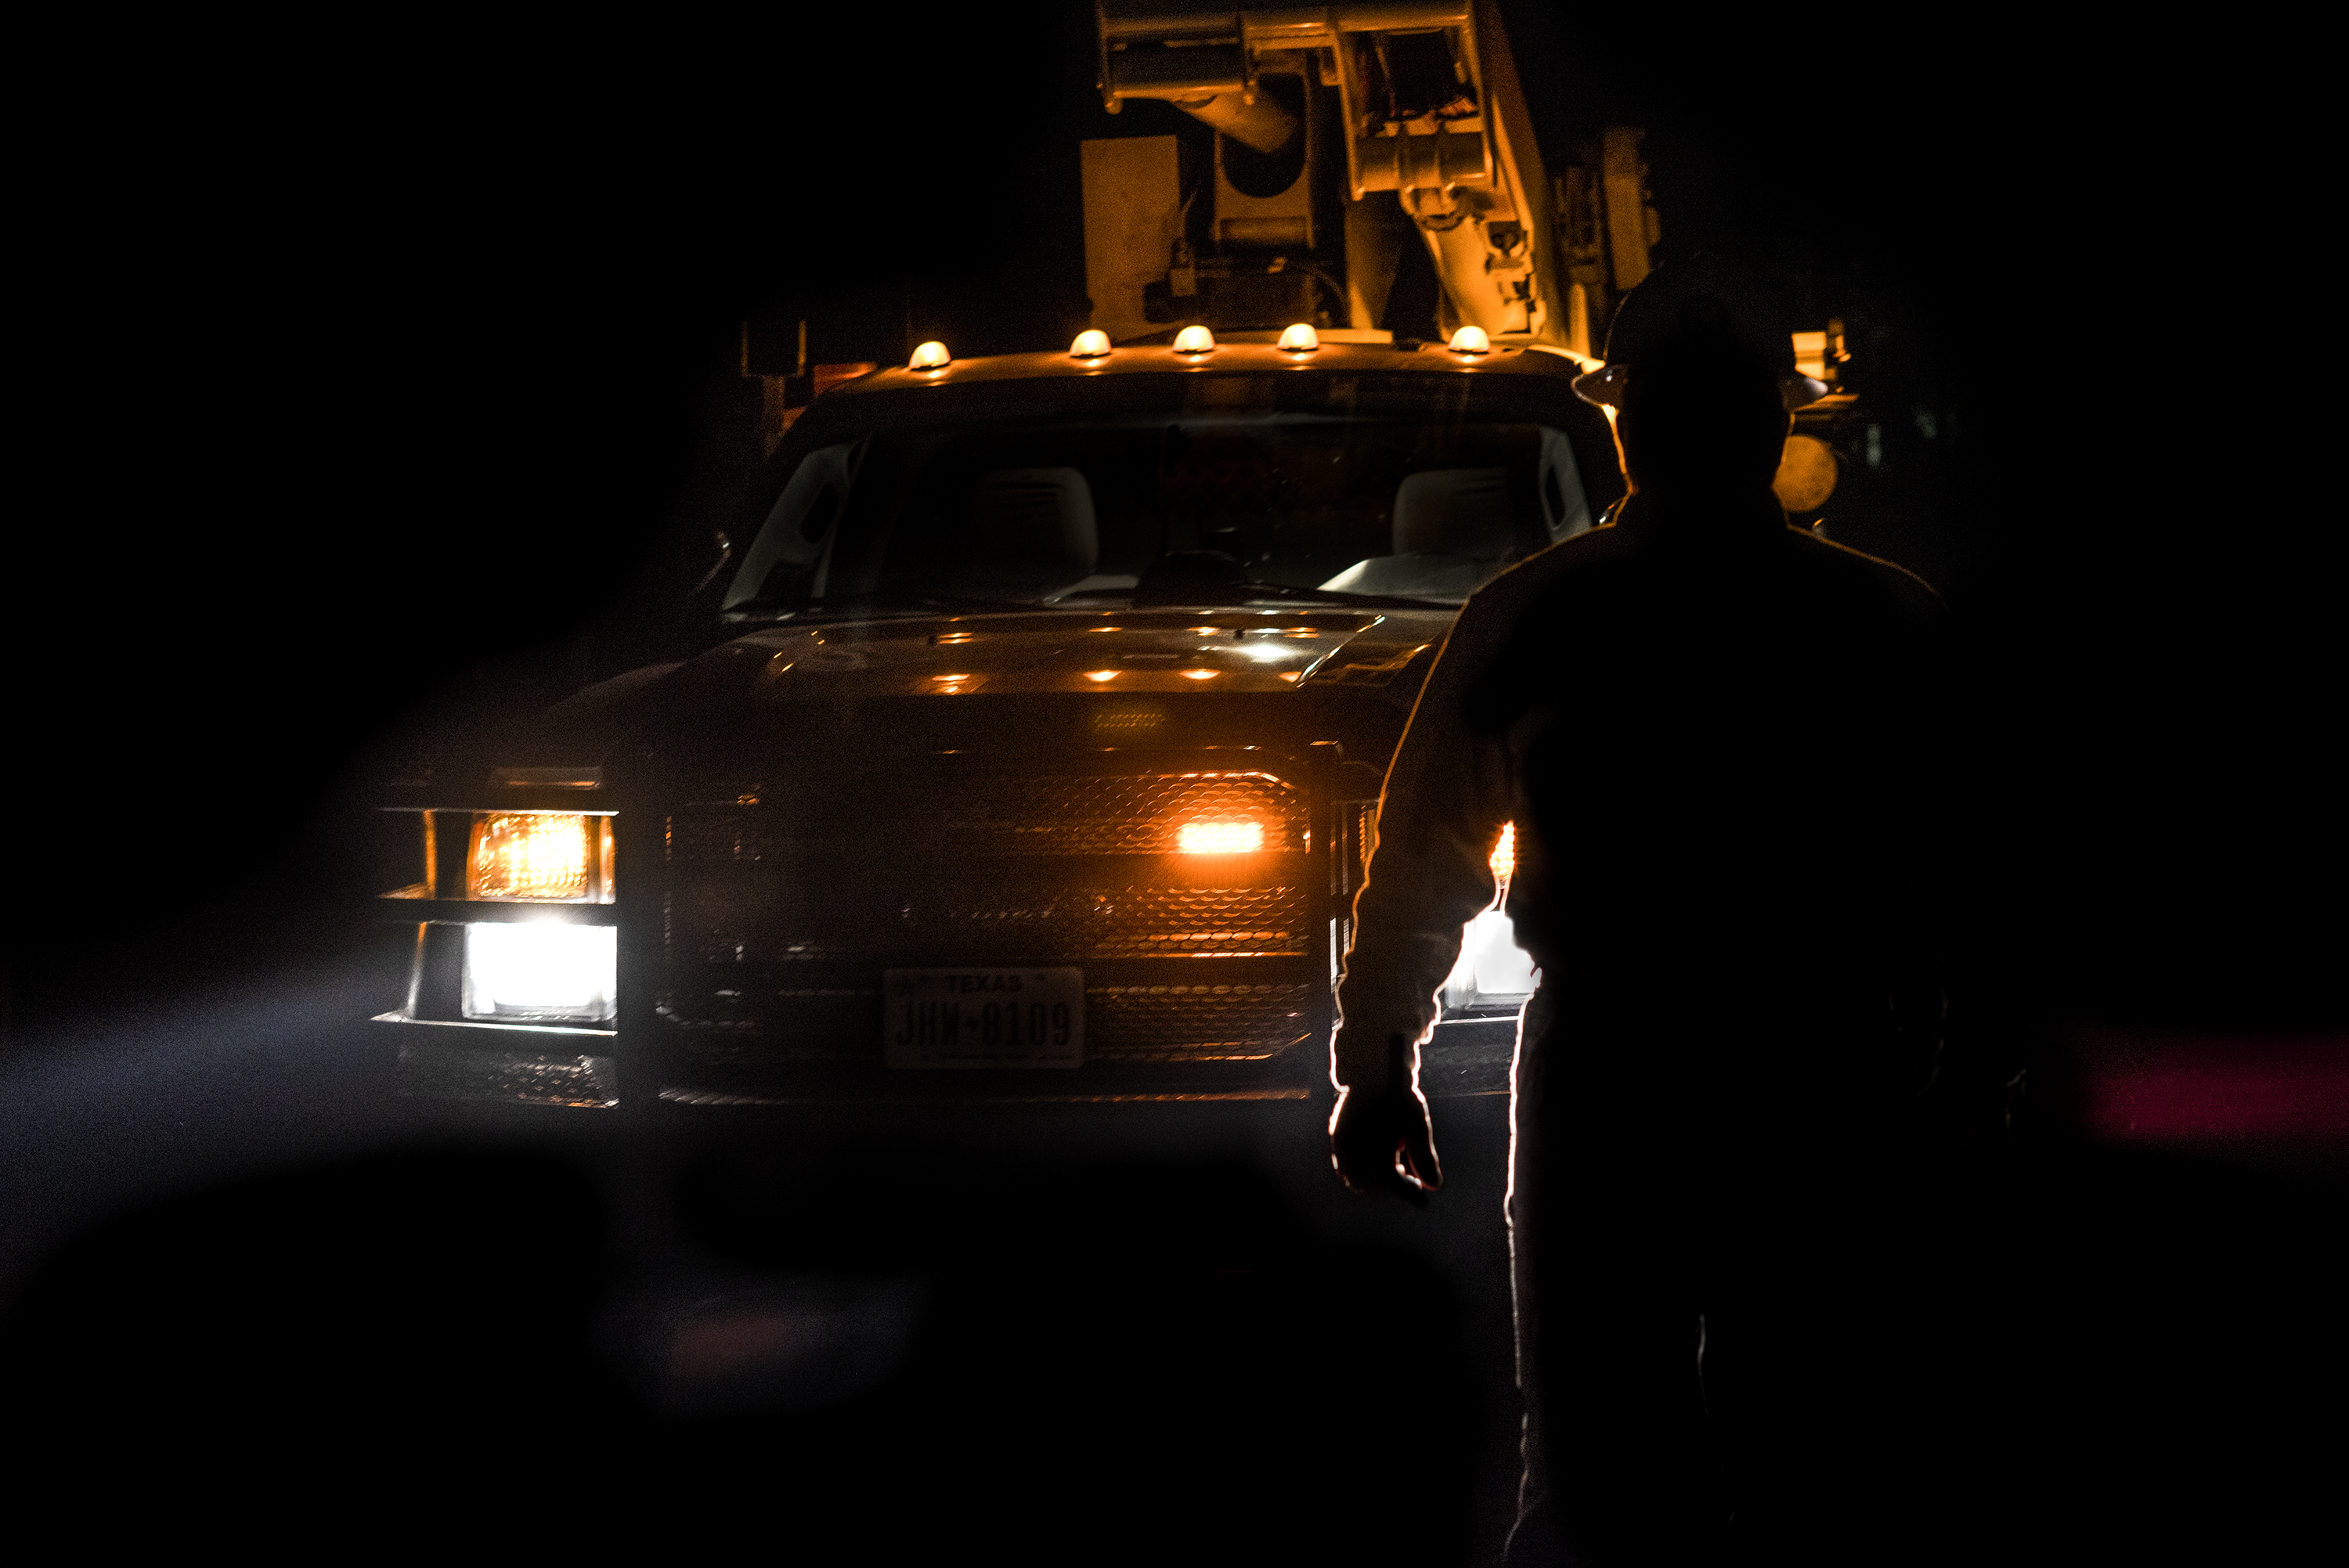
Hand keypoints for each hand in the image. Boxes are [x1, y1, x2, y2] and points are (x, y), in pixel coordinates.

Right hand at [1330, 1058, 1442, 1202]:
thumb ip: (1424, 1158)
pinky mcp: (1337, 1138)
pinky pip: (1345, 1167)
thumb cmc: (1398, 1096)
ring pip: (1356, 1180)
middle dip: (1391, 1189)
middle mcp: (1353, 1148)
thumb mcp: (1417, 1125)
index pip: (1390, 1184)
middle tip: (1409, 1179)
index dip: (1406, 1190)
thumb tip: (1435, 1186)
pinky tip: (1378, 1162)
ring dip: (1375, 1183)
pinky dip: (1361, 1172)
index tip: (1419, 1187)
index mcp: (1374, 1146)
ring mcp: (1342, 1144)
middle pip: (1372, 1186)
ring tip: (1395, 1167)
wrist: (1372, 1069)